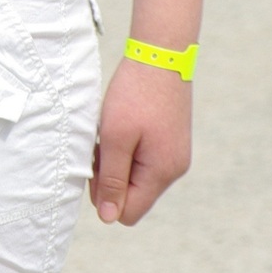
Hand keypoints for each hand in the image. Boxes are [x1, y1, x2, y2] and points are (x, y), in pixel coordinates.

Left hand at [90, 56, 192, 224]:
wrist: (161, 54)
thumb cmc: (134, 94)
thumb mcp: (114, 138)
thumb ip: (111, 179)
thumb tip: (108, 218)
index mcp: (162, 172)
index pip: (128, 212)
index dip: (106, 195)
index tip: (96, 163)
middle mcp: (174, 169)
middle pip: (133, 195)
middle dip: (111, 175)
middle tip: (102, 142)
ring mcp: (175, 155)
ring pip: (136, 176)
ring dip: (118, 158)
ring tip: (113, 129)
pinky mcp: (171, 141)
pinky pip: (143, 159)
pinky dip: (128, 147)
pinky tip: (123, 124)